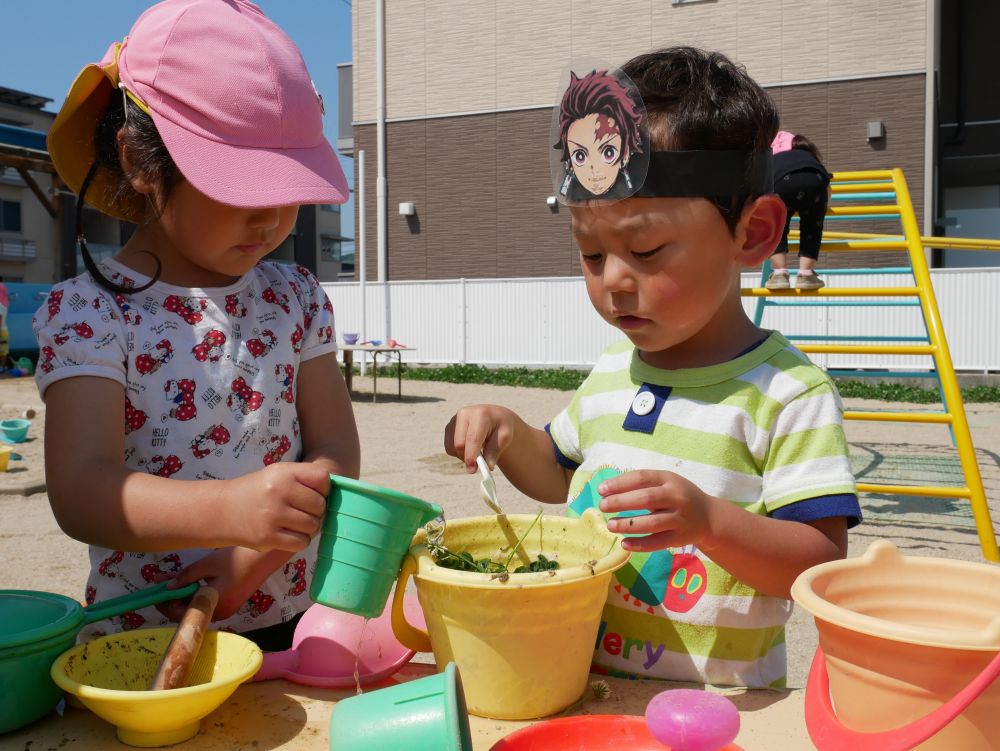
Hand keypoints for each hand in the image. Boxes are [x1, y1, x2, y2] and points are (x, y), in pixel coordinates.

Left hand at [156, 547, 285, 620]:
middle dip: (172, 600)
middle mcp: (220, 613)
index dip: (165, 604)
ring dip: (183, 597)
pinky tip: (190, 582)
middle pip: (189, 613)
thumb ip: (186, 576)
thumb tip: (166, 586)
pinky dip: (195, 595)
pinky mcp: (230, 602)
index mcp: (214, 605)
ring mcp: (226, 608)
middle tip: (161, 583)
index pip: (182, 614)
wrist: (266, 556)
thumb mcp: (208, 564)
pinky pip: (207, 604)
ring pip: (197, 608)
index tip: (155, 592)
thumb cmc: (237, 559)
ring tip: (173, 580)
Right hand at [221, 462, 329, 551]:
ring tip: (295, 524)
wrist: (222, 510)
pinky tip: (289, 535)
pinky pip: (301, 542)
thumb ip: (306, 478)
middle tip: (303, 512)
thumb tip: (338, 492)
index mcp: (283, 472)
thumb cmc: (258, 491)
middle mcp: (278, 491)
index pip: (323, 479)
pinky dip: (299, 541)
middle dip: (317, 511)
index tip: (313, 494)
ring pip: (313, 526)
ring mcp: (273, 515)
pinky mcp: (268, 537)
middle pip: (320, 505)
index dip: (323, 489)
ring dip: (309, 528)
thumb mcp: (278, 474)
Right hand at [444, 405, 517, 471]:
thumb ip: (495, 450)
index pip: (473, 438)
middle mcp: (464, 414)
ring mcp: (454, 420)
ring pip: (452, 447)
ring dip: (462, 456)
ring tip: (477, 454)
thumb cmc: (501, 427)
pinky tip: (469, 449)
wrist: (494, 417)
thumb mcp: (505, 436)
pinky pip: (449, 447)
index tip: (472, 469)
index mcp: (480, 414)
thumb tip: (488, 466)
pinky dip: (458, 453)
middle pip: (459, 443)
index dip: (471, 455)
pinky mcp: (449, 427)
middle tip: (475, 469)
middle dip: (466, 458)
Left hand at [598, 470, 714, 551]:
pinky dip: (640, 545)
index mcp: (669, 479)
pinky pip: (658, 542)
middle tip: (603, 506)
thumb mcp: (665, 483)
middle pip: (645, 499)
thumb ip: (642, 485)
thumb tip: (608, 491)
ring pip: (651, 523)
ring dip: (627, 525)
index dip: (619, 483)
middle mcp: (677, 497)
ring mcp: (680, 519)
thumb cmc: (678, 496)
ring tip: (610, 525)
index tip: (601, 490)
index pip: (641, 477)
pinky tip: (624, 543)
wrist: (708, 516)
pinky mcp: (680, 538)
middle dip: (620, 502)